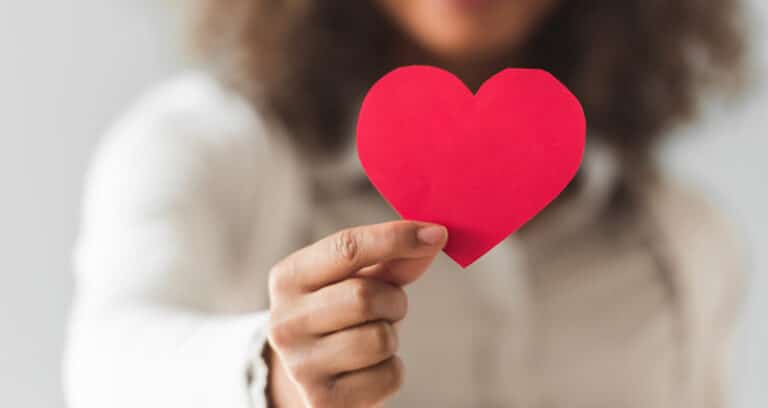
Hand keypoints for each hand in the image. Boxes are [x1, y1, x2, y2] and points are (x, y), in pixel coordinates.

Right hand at [266, 221, 447, 406]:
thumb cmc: (341, 315)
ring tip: (372, 336)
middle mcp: (284, 321)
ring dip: (392, 335)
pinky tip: (369, 368)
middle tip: (390, 306)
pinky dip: (391, 369)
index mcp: (288, 278)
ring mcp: (300, 365)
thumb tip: (433, 236)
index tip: (436, 233)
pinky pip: (387, 375)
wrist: (312, 375)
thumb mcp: (357, 279)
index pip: (345, 249)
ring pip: (379, 339)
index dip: (395, 238)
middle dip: (393, 299)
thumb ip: (392, 258)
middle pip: (365, 297)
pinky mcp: (323, 401)